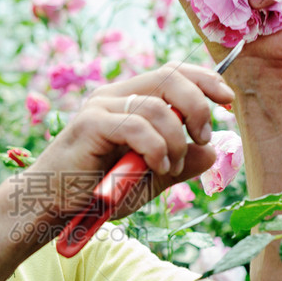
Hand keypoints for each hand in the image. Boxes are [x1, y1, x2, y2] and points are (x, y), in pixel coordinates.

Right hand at [23, 63, 235, 224]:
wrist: (53, 207)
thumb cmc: (96, 193)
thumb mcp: (148, 179)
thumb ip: (178, 164)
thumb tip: (212, 151)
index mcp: (128, 100)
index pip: (173, 73)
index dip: (205, 79)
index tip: (228, 100)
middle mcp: (114, 96)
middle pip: (169, 77)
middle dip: (198, 104)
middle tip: (202, 136)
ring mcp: (100, 107)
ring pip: (158, 106)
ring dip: (176, 140)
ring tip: (169, 167)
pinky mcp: (90, 124)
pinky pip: (138, 126)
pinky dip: (157, 149)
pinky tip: (155, 167)